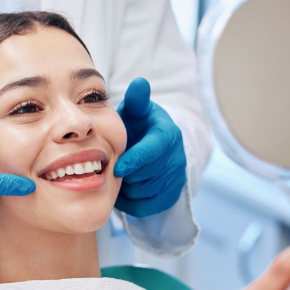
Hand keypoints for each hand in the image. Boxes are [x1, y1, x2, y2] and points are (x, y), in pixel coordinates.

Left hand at [114, 77, 186, 216]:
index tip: (118, 168)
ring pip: (146, 192)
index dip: (135, 161)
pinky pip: (148, 206)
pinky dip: (132, 202)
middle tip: (112, 170)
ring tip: (118, 178)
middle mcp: (177, 157)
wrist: (151, 147)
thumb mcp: (137, 111)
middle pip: (148, 175)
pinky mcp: (172, 194)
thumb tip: (140, 83)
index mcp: (168, 134)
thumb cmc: (138, 126)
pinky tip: (124, 190)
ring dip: (128, 189)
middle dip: (128, 175)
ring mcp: (176, 177)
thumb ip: (136, 100)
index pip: (153, 151)